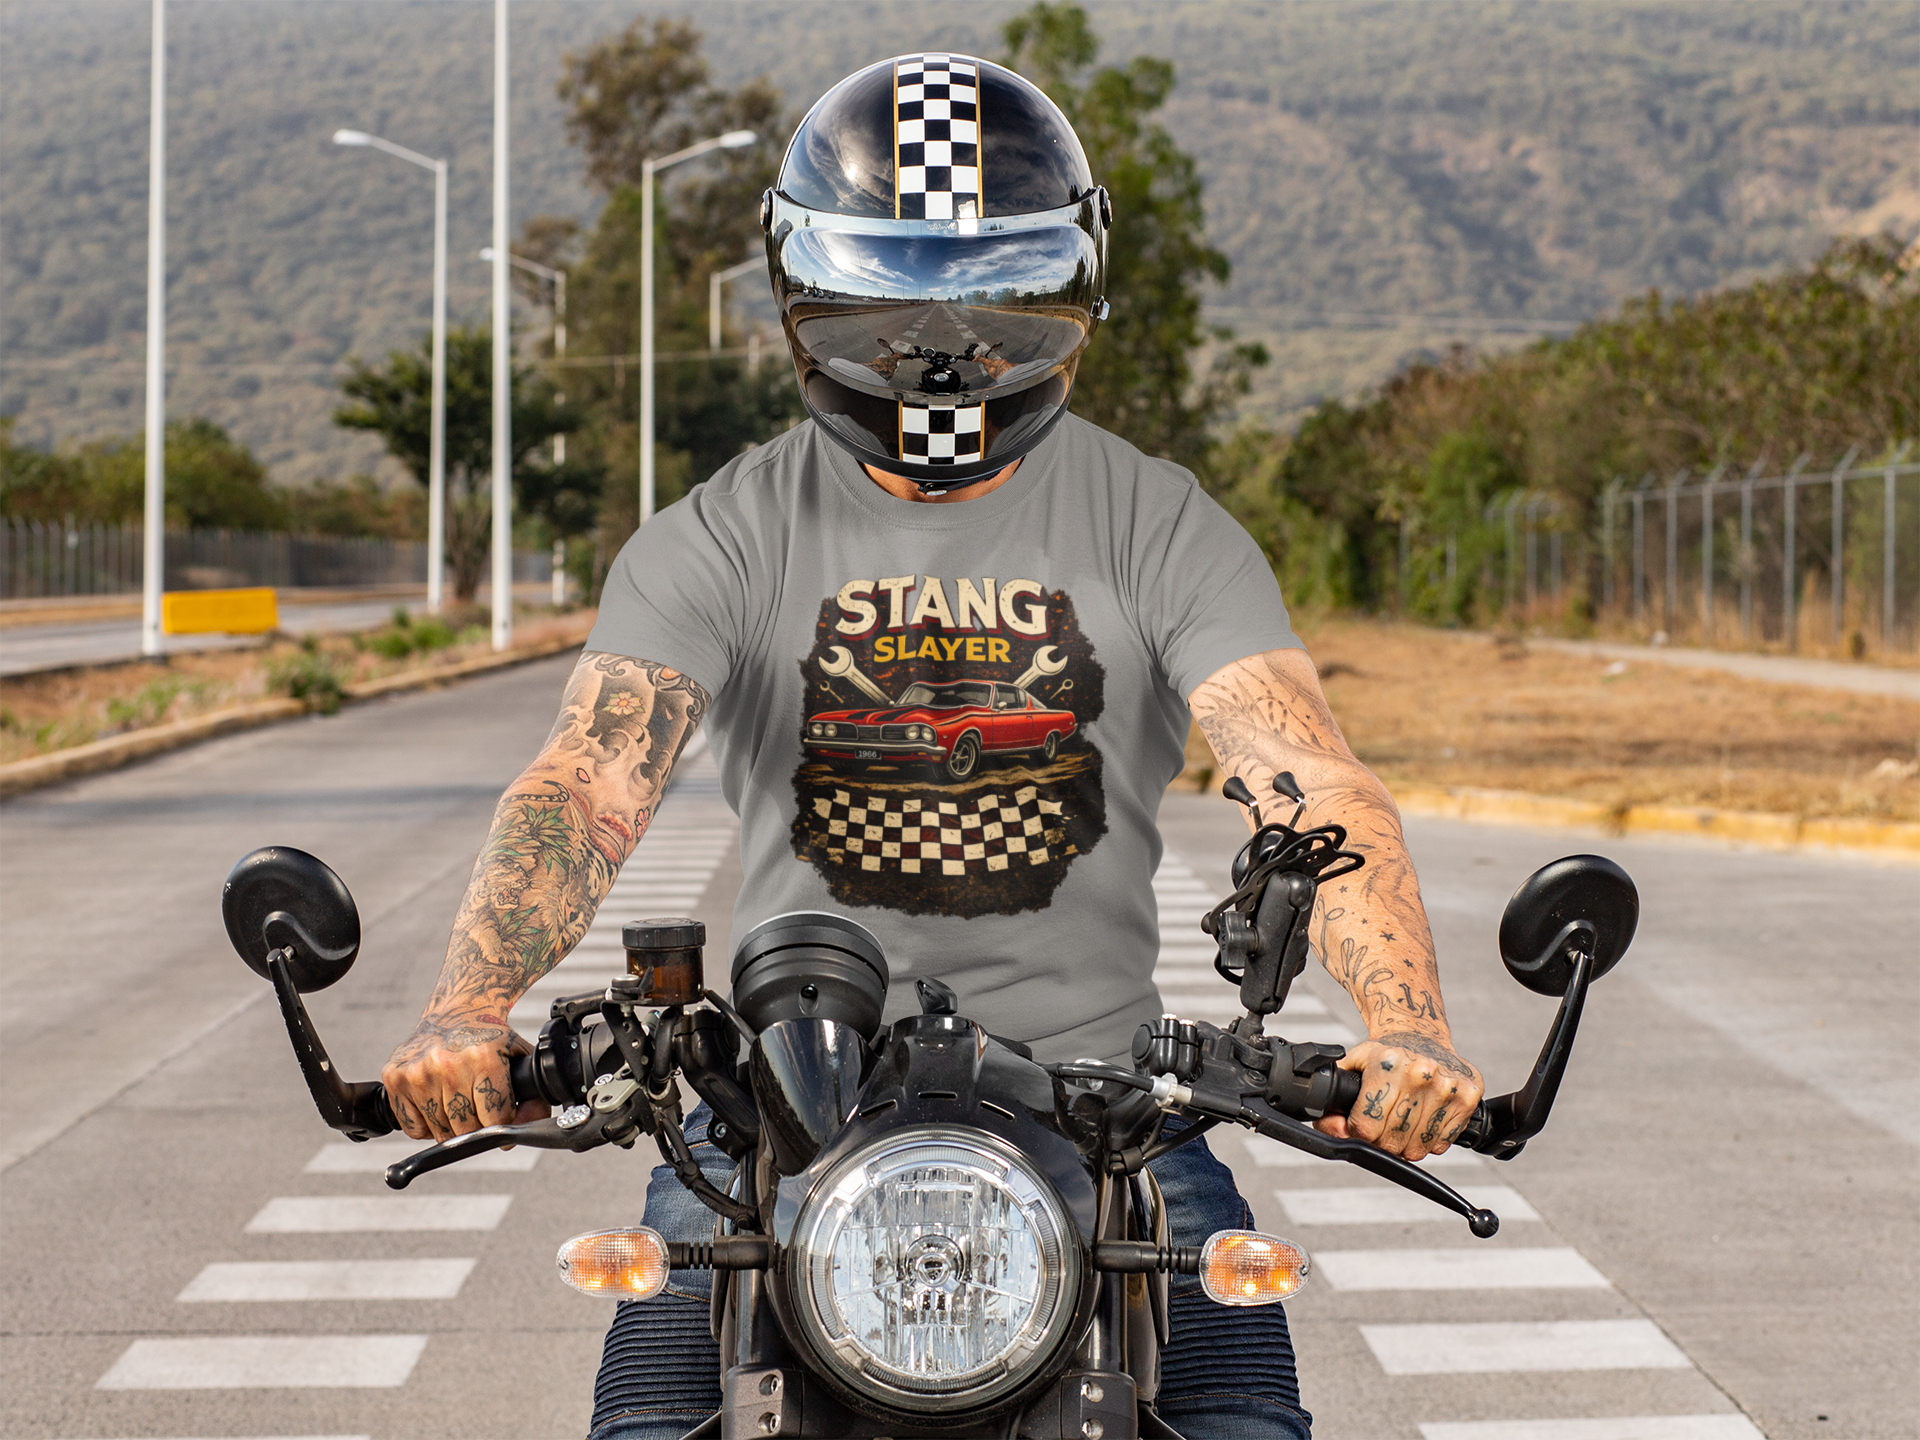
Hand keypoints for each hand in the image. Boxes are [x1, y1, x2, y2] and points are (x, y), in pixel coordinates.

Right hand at [381, 1008, 547, 1141]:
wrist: (455, 1010)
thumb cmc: (489, 1037)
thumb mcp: (520, 1058)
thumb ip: (533, 1097)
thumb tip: (523, 1131)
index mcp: (482, 1057)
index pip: (495, 1118)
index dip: (501, 1120)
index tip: (499, 1110)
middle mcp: (447, 1064)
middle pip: (466, 1129)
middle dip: (476, 1125)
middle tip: (477, 1105)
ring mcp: (418, 1072)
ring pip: (439, 1132)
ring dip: (451, 1126)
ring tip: (457, 1100)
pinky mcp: (395, 1078)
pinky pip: (413, 1128)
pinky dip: (426, 1125)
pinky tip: (436, 1101)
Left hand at [1314, 1030, 1483, 1161]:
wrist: (1421, 1035)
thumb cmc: (1385, 1055)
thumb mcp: (1353, 1066)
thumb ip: (1333, 1100)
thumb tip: (1334, 1131)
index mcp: (1388, 1064)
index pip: (1367, 1126)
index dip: (1359, 1133)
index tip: (1361, 1126)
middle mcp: (1421, 1074)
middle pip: (1392, 1141)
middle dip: (1382, 1142)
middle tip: (1382, 1128)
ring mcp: (1448, 1087)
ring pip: (1418, 1148)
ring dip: (1406, 1145)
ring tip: (1403, 1123)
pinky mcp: (1468, 1098)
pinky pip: (1443, 1143)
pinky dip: (1430, 1141)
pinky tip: (1423, 1120)